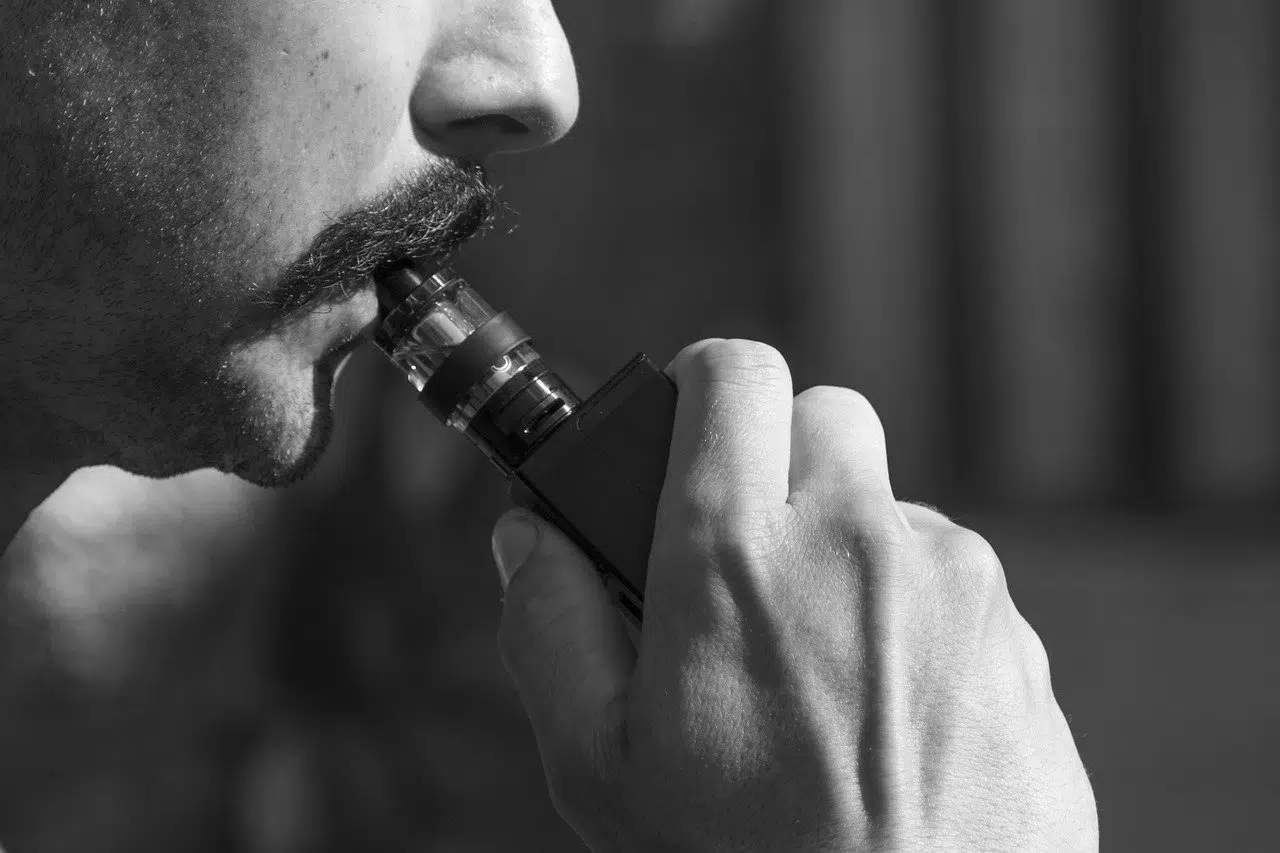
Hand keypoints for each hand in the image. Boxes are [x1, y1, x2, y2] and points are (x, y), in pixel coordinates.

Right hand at [491, 339, 1097, 851]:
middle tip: (750, 553)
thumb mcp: (599, 766)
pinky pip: (954, 582)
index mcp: (737, 559)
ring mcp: (954, 585)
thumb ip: (549, 624)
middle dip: (781, 460)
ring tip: (818, 663)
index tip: (693, 433)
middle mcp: (857, 544)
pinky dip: (915, 613)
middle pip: (825, 414)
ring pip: (889, 507)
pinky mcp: (1016, 637)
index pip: (734, 373)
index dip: (704, 390)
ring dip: (850, 550)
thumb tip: (530, 536)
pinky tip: (887, 706)